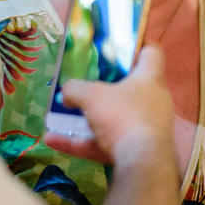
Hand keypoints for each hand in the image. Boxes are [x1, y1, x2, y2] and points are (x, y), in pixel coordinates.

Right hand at [44, 45, 173, 165]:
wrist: (141, 162)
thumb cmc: (122, 115)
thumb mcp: (92, 95)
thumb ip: (75, 89)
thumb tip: (67, 91)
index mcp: (150, 78)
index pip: (151, 52)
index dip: (138, 43)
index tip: (119, 41)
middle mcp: (153, 101)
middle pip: (129, 88)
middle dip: (105, 87)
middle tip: (84, 81)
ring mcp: (145, 128)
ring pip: (113, 119)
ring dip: (86, 119)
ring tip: (58, 116)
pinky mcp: (135, 152)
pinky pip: (104, 144)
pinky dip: (81, 142)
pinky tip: (52, 141)